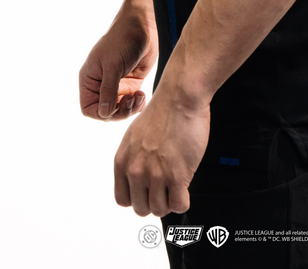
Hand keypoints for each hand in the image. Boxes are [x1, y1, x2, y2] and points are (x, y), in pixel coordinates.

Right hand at [79, 11, 158, 121]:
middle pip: (106, 111)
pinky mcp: (131, 82)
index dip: (100, 113)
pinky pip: (131, 102)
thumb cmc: (123, 40)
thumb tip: (104, 114)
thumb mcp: (113, 65)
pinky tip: (142, 96)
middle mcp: (101, 84)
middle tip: (131, 101)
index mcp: (90, 78)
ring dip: (130, 109)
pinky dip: (137, 104)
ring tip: (139, 97)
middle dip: (119, 111)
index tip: (114, 108)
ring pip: (120, 109)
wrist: (143, 25)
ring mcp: (117, 84)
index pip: (89, 108)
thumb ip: (108, 90)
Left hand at [114, 82, 210, 215]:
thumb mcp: (134, 136)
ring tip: (176, 185)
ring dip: (170, 201)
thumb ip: (133, 160)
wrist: (180, 97)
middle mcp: (136, 170)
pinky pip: (179, 206)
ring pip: (160, 210)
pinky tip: (185, 186)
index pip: (123, 200)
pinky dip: (183, 201)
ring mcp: (156, 175)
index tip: (147, 192)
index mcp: (122, 161)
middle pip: (141, 208)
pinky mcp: (177, 176)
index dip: (138, 198)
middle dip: (155, 201)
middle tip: (165, 188)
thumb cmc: (162, 111)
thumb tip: (138, 178)